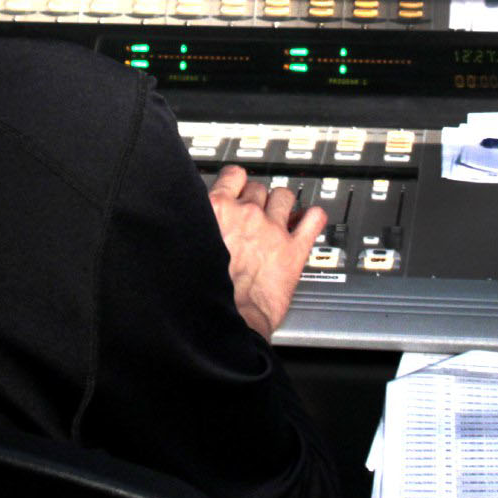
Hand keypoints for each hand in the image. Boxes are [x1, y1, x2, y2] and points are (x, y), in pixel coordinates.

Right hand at [204, 166, 326, 341]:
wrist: (222, 321)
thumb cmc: (201, 292)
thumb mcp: (183, 248)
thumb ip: (193, 229)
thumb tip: (190, 226)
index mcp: (215, 210)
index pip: (232, 176)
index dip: (236, 182)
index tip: (237, 186)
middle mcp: (246, 215)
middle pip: (259, 188)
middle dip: (257, 198)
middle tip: (255, 212)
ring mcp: (272, 230)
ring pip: (284, 197)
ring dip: (283, 204)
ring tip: (281, 214)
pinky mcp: (293, 251)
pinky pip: (313, 221)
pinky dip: (313, 218)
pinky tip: (309, 221)